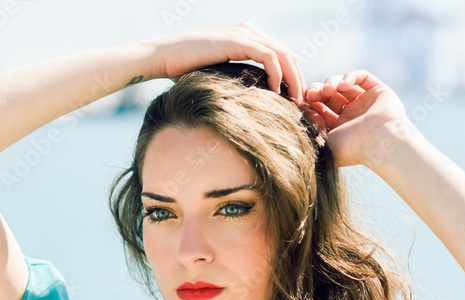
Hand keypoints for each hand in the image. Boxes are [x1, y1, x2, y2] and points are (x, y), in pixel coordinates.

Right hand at [142, 21, 305, 103]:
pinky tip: (276, 93)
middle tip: (301, 104)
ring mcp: (244, 33)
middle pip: (287, 54)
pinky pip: (269, 56)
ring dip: (293, 79)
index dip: (291, 77)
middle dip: (297, 79)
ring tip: (294, 101)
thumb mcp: (217, 73)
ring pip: (283, 54)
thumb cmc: (183, 69)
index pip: (280, 55)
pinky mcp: (238, 40)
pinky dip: (277, 74)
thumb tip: (247, 101)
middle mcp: (249, 30)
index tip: (293, 100)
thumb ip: (235, 77)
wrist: (163, 56)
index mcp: (246, 36)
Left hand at [300, 70, 410, 168]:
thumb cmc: (351, 149)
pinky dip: (350, 76)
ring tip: (328, 90)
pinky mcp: (379, 92)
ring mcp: (366, 103)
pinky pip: (362, 77)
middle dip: (317, 91)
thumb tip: (302, 110)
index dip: (310, 104)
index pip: (320, 110)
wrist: (380, 144)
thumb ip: (310, 127)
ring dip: (332, 83)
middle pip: (329, 96)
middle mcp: (352, 116)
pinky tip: (343, 85)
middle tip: (311, 94)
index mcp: (339, 130)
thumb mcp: (323, 142)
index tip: (302, 103)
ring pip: (343, 85)